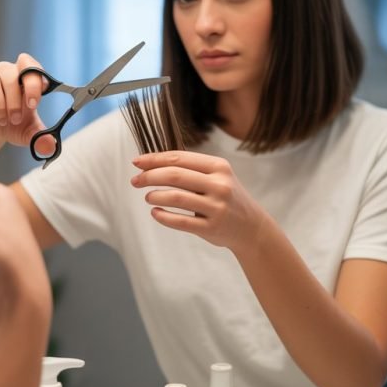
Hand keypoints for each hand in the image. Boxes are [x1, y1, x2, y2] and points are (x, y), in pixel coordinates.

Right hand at [0, 54, 55, 157]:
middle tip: (16, 119)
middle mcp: (6, 73)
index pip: (31, 66)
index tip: (32, 104)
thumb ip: (41, 137)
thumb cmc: (12, 124)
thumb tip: (50, 146)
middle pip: (11, 74)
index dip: (33, 82)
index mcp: (24, 78)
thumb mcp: (29, 132)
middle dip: (15, 99)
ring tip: (3, 121)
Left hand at [130, 150, 264, 253]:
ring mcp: (216, 207)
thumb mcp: (217, 177)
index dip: (154, 159)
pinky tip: (155, 212)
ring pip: (175, 197)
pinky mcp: (211, 227)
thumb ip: (190, 169)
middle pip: (174, 175)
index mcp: (219, 167)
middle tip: (135, 181)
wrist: (251, 227)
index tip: (137, 162)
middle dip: (149, 176)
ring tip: (148, 197)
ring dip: (155, 196)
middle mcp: (220, 185)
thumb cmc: (226, 197)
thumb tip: (151, 163)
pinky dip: (162, 216)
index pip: (179, 158)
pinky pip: (180, 221)